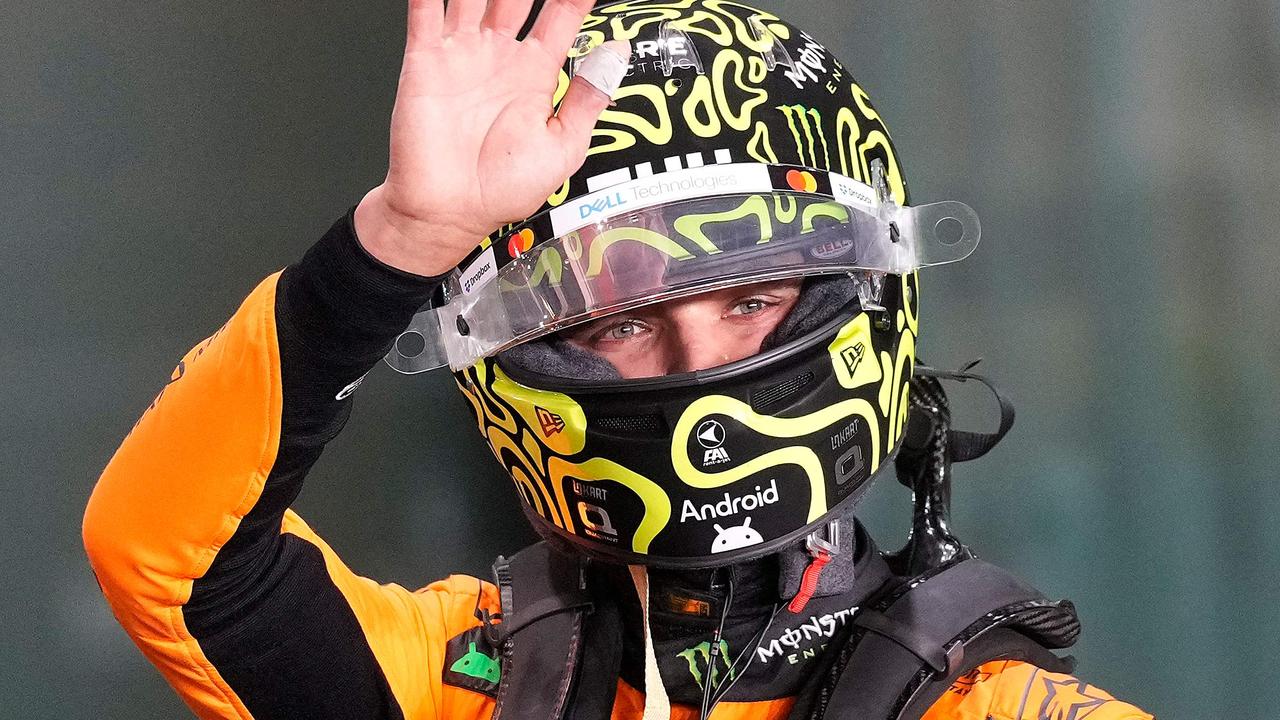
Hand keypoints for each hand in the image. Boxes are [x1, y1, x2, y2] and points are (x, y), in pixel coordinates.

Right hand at [355, 0, 628, 276]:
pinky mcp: (426, 62)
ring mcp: (462, 55)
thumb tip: (616, 55)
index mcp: (535, 75)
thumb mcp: (562, 148)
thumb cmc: (501, 190)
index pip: (562, 16)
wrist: (448, 214)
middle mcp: (499, 57)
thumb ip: (587, 98)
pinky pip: (426, 13)